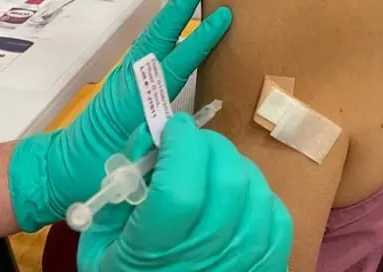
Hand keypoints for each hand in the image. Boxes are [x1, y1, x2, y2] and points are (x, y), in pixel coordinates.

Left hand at [9, 0, 231, 230]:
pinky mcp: (128, 82)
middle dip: (181, 5)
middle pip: (160, 36)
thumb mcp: (129, 172)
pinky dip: (168, 28)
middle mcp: (132, 81)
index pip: (174, 64)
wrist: (61, 170)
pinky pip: (153, 48)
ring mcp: (128, 78)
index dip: (199, 41)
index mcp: (135, 101)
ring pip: (156, 37)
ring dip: (175, 11)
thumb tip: (191, 136)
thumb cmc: (94, 175)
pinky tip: (181, 20)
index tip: (222, 16)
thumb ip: (160, 152)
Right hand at [77, 116, 292, 271]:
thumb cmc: (127, 266)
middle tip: (192, 141)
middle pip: (228, 183)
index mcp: (150, 253)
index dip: (182, 146)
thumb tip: (152, 132)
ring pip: (257, 192)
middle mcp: (202, 261)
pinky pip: (279, 218)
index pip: (179, 192)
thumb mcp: (104, 233)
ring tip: (212, 168)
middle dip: (209, 145)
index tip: (174, 126)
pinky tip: (238, 197)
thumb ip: (120, 183)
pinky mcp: (267, 269)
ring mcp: (241, 266)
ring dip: (235, 166)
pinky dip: (259, 196)